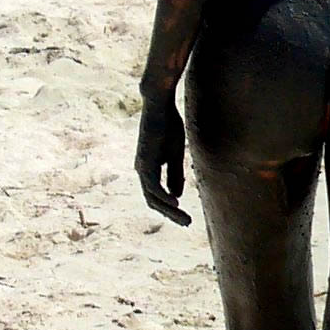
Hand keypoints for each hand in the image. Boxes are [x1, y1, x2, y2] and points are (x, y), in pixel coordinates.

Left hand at [135, 91, 192, 225]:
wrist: (159, 106)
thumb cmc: (168, 126)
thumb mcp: (174, 154)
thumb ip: (174, 174)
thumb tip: (176, 195)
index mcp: (149, 169)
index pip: (157, 195)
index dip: (170, 208)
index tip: (185, 216)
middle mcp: (142, 171)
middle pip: (153, 200)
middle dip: (170, 214)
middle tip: (187, 223)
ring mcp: (142, 167)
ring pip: (152, 197)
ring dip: (169, 210)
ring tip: (185, 219)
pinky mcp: (145, 162)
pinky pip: (153, 186)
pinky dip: (164, 197)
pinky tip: (176, 203)